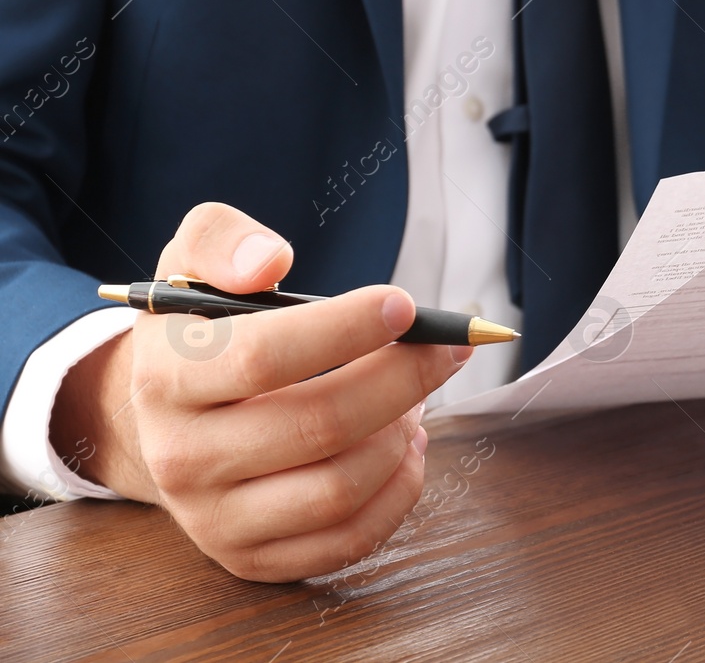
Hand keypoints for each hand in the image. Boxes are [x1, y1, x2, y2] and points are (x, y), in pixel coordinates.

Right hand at [49, 202, 469, 581]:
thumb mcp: (193, 262)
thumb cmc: (200, 328)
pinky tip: (406, 442)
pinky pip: (350, 538)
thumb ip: (224, 240)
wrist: (162, 417)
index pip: (263, 357)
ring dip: (402, 432)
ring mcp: (215, 519)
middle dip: (403, 378)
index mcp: (166, 378)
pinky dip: (400, 488)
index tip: (405, 304)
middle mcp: (182, 459)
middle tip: (445, 347)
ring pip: (341, 487)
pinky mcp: (253, 559)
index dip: (346, 327)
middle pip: (319, 425)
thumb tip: (269, 260)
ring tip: (417, 393)